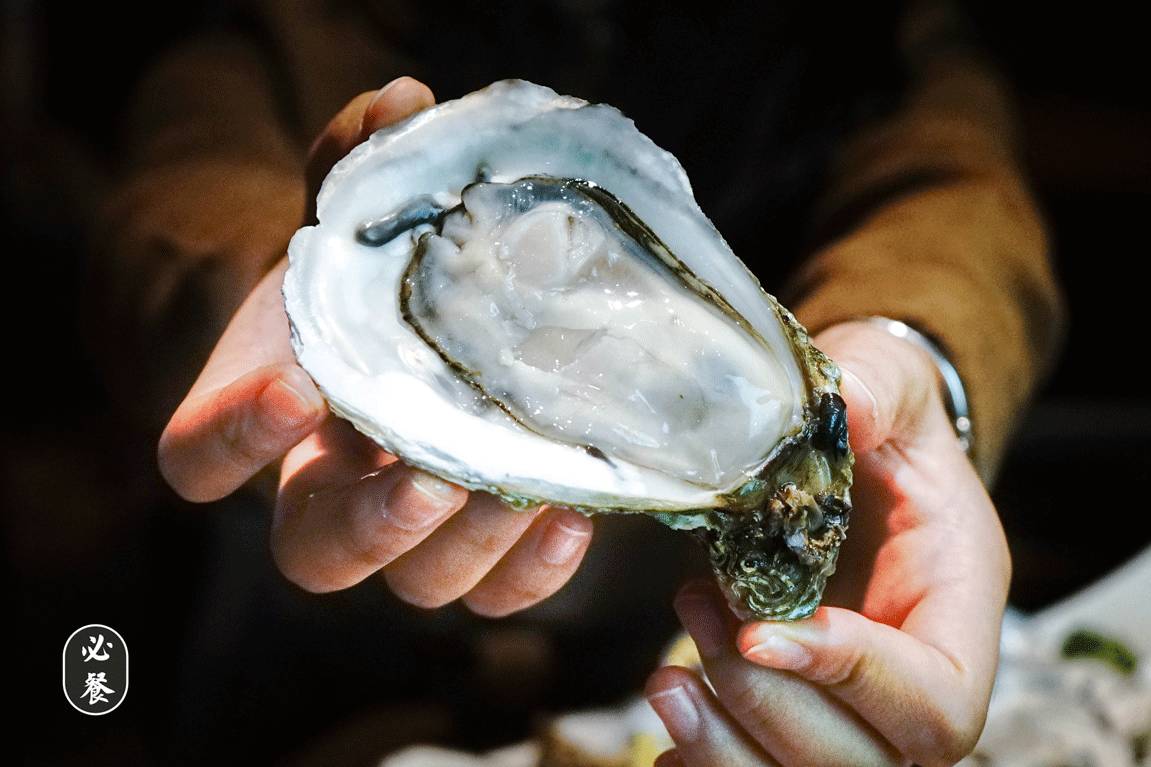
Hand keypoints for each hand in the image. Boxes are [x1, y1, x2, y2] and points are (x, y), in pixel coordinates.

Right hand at [157, 77, 592, 614]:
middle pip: (314, 558)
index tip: (297, 385)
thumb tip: (402, 101)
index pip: (196, 460)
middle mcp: (323, 488)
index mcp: (263, 413)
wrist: (411, 325)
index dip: (230, 440)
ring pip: (416, 586)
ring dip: (471, 547)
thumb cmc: (364, 276)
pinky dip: (533, 570)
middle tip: (431, 476)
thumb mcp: (350, 216)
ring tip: (532, 485)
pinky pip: (494, 596)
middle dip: (370, 527)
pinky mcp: (477, 543)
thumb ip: (357, 164)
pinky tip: (574, 510)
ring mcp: (404, 525)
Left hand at [646, 320, 1009, 765]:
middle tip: (696, 619)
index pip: (935, 698)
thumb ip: (876, 392)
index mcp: (958, 612)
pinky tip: (669, 736)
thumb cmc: (881, 426)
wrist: (854, 454)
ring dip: (728, 744)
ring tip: (667, 679)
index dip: (854, 679)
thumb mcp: (889, 387)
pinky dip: (711, 763)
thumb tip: (845, 406)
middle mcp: (916, 681)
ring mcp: (859, 711)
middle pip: (867, 759)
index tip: (761, 630)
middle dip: (769, 704)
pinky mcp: (805, 714)